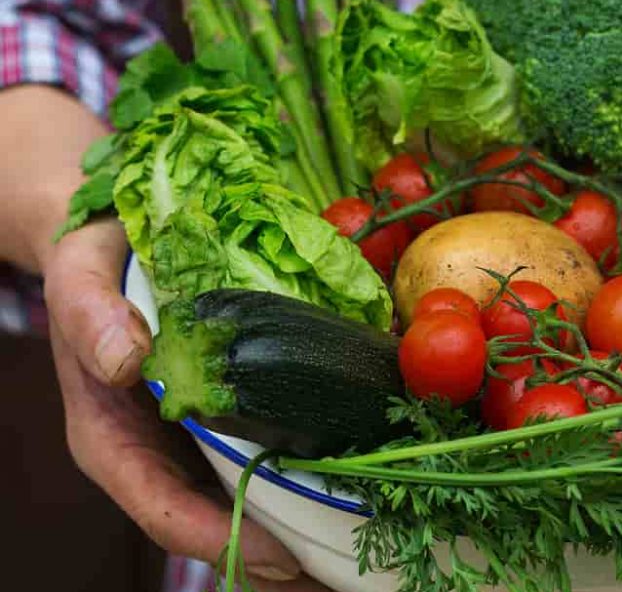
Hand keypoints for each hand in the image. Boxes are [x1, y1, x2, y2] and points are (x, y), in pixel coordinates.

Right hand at [3, 86, 333, 590]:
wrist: (118, 242)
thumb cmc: (94, 265)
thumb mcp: (79, 276)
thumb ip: (92, 316)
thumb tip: (126, 361)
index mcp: (111, 440)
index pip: (163, 509)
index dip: (221, 539)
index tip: (279, 558)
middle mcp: (157, 454)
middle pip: (213, 524)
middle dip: (272, 557)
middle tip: (336, 572)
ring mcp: (196, 441)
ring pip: (245, 504)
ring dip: (299, 533)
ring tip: (362, 546)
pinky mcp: (232, 417)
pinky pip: (267, 460)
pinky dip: (308, 481)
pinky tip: (359, 487)